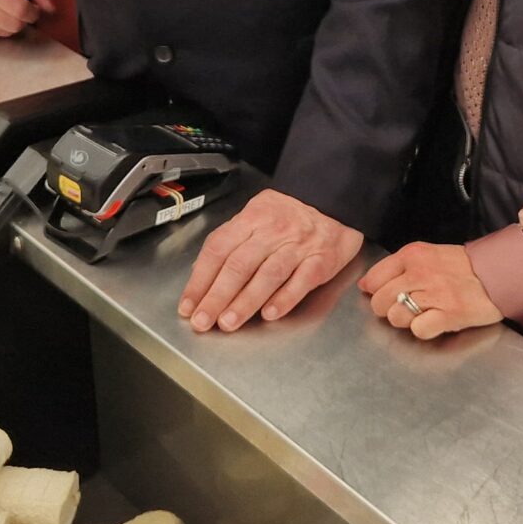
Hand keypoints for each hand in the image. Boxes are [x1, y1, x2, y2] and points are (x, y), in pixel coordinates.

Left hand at [178, 188, 359, 332]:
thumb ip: (230, 243)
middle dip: (217, 296)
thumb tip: (199, 275)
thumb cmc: (289, 215)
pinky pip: (301, 281)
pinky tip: (269, 314)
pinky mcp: (321, 260)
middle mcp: (273, 231)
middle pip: (239, 265)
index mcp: (252, 218)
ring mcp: (298, 246)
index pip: (218, 249)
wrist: (334, 200)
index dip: (200, 279)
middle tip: (202, 321)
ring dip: (245, 302)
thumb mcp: (255, 216)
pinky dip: (284, 299)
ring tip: (228, 323)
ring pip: (268, 275)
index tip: (188, 305)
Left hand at [359, 241, 501, 340]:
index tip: (387, 295)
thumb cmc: (461, 267)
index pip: (373, 280)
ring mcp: (433, 294)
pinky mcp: (447, 314)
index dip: (376, 292)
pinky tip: (434, 321)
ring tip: (423, 313)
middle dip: (388, 309)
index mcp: (411, 255)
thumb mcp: (426, 255)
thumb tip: (366, 284)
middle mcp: (419, 273)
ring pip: (395, 317)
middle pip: (379, 302)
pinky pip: (418, 330)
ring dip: (406, 321)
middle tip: (407, 307)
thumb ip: (395, 267)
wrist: (496, 274)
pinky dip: (423, 330)